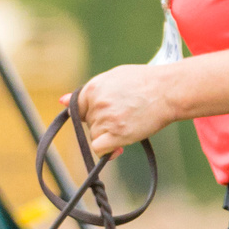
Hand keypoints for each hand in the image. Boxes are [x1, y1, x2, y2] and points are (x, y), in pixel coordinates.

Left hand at [66, 63, 183, 156]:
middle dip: (102, 124)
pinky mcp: (116, 135)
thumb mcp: (114, 77)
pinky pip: (100, 150)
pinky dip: (108, 151)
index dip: (91, 114)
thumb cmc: (145, 82)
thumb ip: (89, 91)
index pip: (78, 109)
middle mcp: (96, 104)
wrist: (168, 90)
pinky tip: (120, 146)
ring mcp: (106, 120)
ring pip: (95, 136)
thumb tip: (61, 101)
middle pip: (88, 124)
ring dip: (108, 136)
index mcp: (93, 88)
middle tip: (125, 116)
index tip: (105, 114)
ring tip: (128, 125)